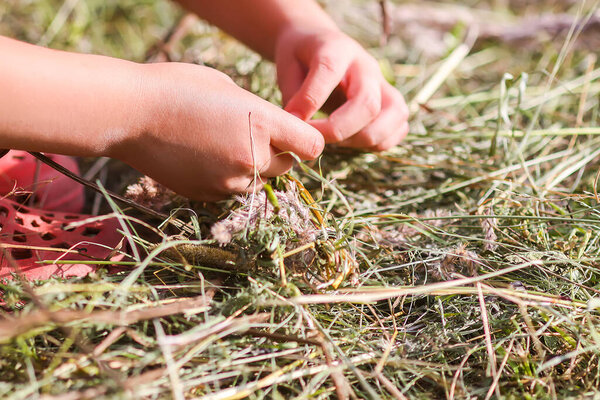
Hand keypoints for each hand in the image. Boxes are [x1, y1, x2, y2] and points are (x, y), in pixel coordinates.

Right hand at [113, 63, 323, 200]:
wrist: (130, 113)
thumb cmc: (179, 88)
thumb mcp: (230, 89)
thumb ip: (261, 114)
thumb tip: (275, 132)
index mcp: (263, 123)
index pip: (312, 145)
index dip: (307, 139)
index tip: (296, 134)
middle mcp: (252, 158)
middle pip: (287, 166)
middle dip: (278, 153)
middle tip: (251, 134)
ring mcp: (230, 182)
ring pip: (261, 181)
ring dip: (254, 168)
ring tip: (223, 144)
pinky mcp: (210, 195)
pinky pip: (234, 190)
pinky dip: (229, 178)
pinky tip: (205, 157)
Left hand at [275, 27, 408, 150]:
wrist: (319, 46)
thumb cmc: (300, 59)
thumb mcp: (287, 68)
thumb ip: (294, 97)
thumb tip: (299, 128)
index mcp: (337, 49)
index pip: (329, 71)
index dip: (310, 100)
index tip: (293, 119)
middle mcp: (367, 66)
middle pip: (368, 102)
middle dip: (339, 129)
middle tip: (314, 139)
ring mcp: (384, 84)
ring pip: (394, 115)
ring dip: (364, 138)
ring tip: (336, 143)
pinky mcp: (392, 102)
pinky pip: (399, 127)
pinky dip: (380, 142)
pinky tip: (354, 141)